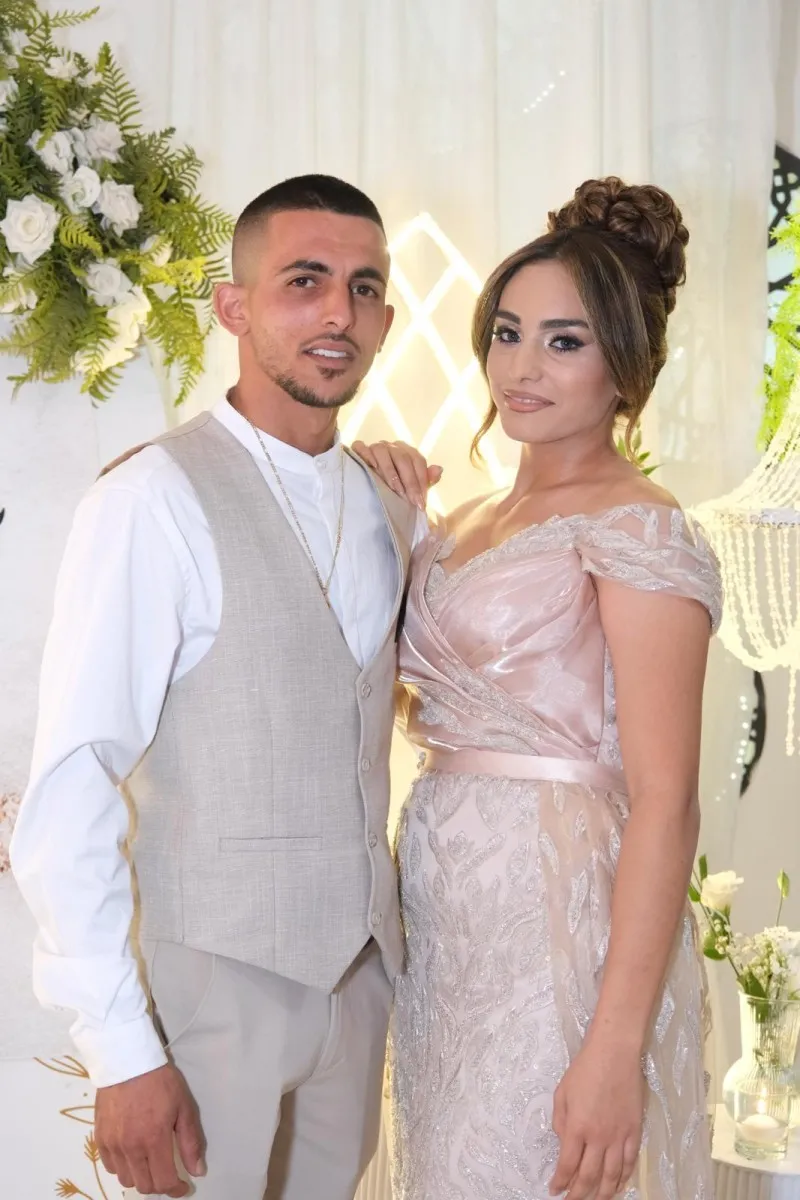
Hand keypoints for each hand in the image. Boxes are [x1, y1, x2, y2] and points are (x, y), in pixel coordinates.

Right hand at [95, 1063, 205, 1196]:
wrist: (127, 1061)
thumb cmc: (160, 1081)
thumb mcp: (184, 1106)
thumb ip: (190, 1142)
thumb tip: (198, 1171)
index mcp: (154, 1139)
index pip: (164, 1181)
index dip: (176, 1190)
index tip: (183, 1186)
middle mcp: (131, 1147)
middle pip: (144, 1186)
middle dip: (160, 1185)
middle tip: (168, 1173)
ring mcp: (112, 1144)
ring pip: (126, 1179)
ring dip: (140, 1177)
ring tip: (150, 1163)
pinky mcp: (100, 1138)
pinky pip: (110, 1166)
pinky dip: (122, 1167)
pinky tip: (132, 1154)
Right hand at [352, 439, 442, 509]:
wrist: (364, 487)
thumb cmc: (391, 487)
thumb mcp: (410, 487)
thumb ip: (425, 480)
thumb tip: (439, 470)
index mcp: (406, 452)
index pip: (417, 460)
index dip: (421, 480)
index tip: (422, 501)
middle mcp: (391, 447)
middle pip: (403, 458)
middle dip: (410, 481)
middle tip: (412, 501)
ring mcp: (374, 447)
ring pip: (383, 453)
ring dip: (390, 472)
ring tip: (395, 491)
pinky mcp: (358, 450)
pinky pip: (361, 448)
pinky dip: (367, 457)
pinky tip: (372, 469)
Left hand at [549, 1038, 643, 1198]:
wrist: (614, 1053)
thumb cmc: (584, 1069)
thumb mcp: (562, 1093)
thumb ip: (560, 1122)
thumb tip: (564, 1143)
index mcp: (577, 1127)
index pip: (567, 1165)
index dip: (560, 1182)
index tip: (554, 1190)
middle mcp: (599, 1137)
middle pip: (589, 1177)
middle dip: (579, 1195)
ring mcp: (619, 1136)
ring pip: (612, 1176)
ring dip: (603, 1193)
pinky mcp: (634, 1131)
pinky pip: (630, 1162)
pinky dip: (623, 1178)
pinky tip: (617, 1185)